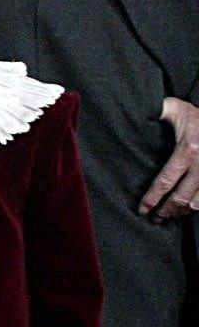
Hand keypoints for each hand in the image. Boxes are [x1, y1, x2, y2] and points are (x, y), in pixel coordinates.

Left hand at [139, 96, 198, 219]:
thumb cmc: (194, 114)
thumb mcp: (174, 108)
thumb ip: (156, 112)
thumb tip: (133, 111)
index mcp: (187, 150)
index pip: (165, 181)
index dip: (152, 198)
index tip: (142, 210)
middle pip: (181, 197)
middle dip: (166, 211)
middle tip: (154, 218)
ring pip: (197, 203)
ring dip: (182, 212)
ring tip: (169, 216)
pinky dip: (196, 206)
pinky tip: (187, 209)